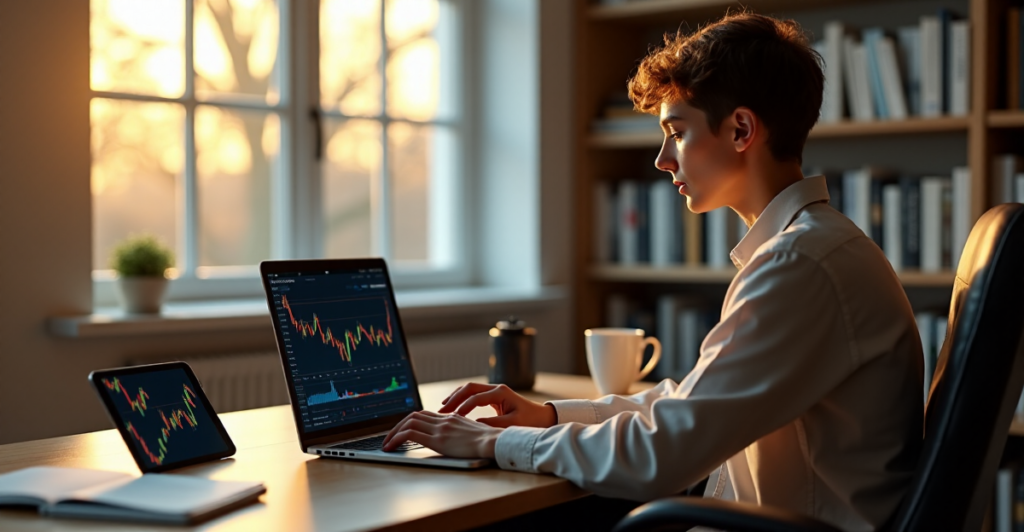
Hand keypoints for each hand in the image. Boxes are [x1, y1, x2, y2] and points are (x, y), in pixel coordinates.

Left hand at [381, 410, 501, 457]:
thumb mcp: (474, 432)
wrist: (495, 441)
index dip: (410, 420)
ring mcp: (440, 429)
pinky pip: (410, 435)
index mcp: (451, 418)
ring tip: (386, 444)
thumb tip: (457, 439)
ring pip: (408, 423)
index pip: (424, 414)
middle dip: (397, 426)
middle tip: (389, 437)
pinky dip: (396, 439)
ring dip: (393, 433)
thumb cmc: (490, 441)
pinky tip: (391, 447)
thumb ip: (462, 431)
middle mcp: (443, 420)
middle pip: (413, 416)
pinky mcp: (437, 439)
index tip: (402, 429)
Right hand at [437, 382, 556, 427]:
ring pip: (469, 389)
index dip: (463, 407)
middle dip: (454, 399)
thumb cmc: (530, 422)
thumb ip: (493, 424)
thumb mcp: (512, 425)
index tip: (453, 418)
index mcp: (501, 393)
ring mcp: (494, 391)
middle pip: (469, 388)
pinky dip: (462, 399)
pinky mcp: (493, 396)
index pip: (475, 397)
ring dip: (456, 397)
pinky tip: (454, 407)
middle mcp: (496, 388)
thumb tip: (474, 425)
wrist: (542, 418)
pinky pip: (473, 394)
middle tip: (441, 411)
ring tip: (442, 408)